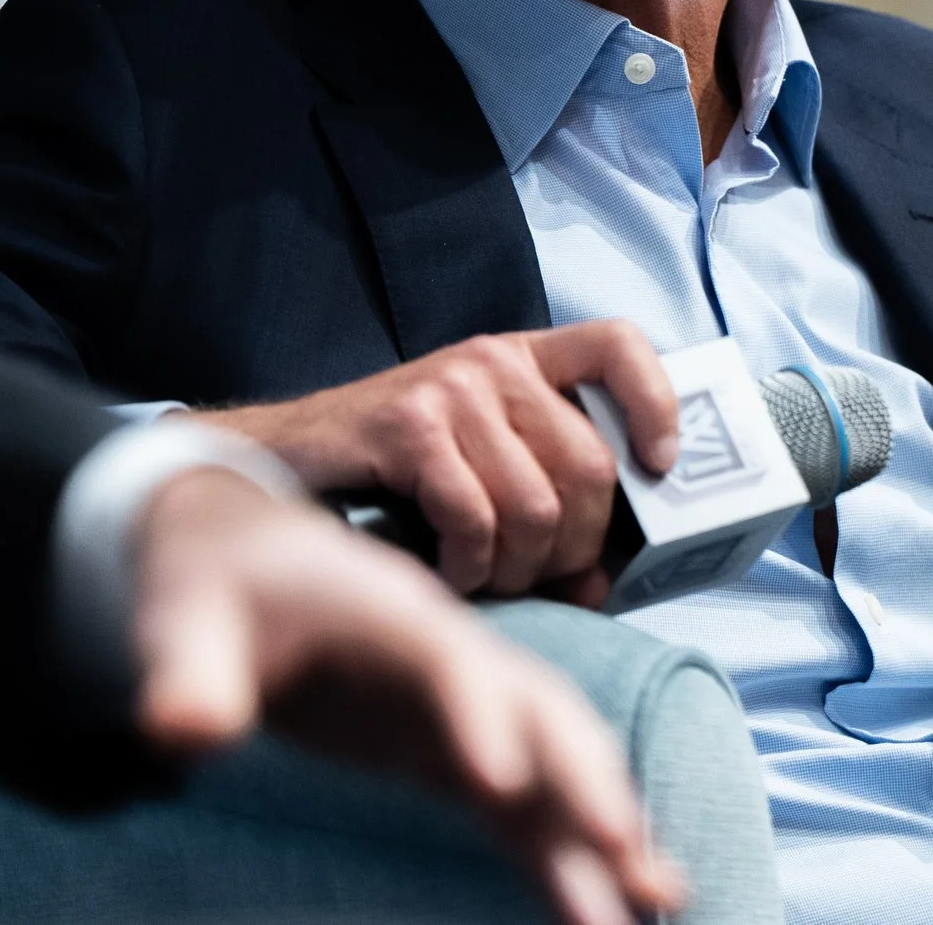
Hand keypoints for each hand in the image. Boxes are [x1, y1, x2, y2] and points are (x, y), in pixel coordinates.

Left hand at [129, 466, 684, 924]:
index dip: (479, 714)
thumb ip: (188, 671)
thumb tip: (181, 730)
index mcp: (392, 616)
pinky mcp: (459, 753)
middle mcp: (452, 659)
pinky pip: (532, 805)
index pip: (449, 663)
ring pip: (557, 762)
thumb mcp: (185, 618)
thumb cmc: (217, 587)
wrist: (245, 559)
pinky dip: (576, 849)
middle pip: (541, 708)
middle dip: (585, 776)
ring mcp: (466, 709)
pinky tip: (615, 906)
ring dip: (605, 824)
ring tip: (661, 901)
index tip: (497, 781)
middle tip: (623, 851)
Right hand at [191, 320, 678, 601]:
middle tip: (534, 578)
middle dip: (575, 548)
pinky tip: (443, 574)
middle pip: (590, 468)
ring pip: (537, 508)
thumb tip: (602, 586)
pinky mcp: (408, 426)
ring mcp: (451, 388)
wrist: (274, 463)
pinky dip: (466, 570)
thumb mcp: (478, 468)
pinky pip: (476, 520)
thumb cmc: (389, 480)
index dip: (656, 404)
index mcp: (522, 360)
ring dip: (514, 571)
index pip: (619, 345)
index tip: (658, 469)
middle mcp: (492, 362)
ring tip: (480, 578)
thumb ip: (545, 505)